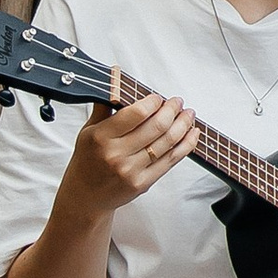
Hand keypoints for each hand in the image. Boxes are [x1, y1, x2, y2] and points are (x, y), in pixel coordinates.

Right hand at [63, 94, 192, 218]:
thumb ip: (104, 107)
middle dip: (172, 110)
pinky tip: (192, 133)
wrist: (85, 197)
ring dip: (183, 125)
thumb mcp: (88, 131)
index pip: (136, 113)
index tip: (158, 98)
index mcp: (101, 137)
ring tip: (188, 114)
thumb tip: (116, 80)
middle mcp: (116, 154)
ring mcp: (131, 170)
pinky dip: (186, 145)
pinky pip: (171, 160)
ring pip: (167, 142)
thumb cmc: (87, 161)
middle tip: (177, 102)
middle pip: (157, 126)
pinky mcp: (143, 183)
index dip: (153, 102)